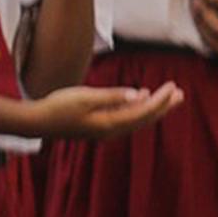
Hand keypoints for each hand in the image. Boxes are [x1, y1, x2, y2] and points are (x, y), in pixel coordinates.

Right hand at [29, 82, 182, 139]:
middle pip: (144, 118)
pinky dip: (136, 107)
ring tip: (167, 96)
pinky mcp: (98, 125)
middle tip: (180, 94)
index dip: (161, 100)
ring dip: (152, 107)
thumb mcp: (84, 97)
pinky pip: (125, 117)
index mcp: (110, 123)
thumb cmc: (58, 107)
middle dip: (163, 106)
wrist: (37, 122)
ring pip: (136, 118)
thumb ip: (111, 96)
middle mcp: (112, 130)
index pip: (143, 112)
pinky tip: (139, 97)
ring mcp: (105, 129)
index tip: (173, 87)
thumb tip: (137, 95)